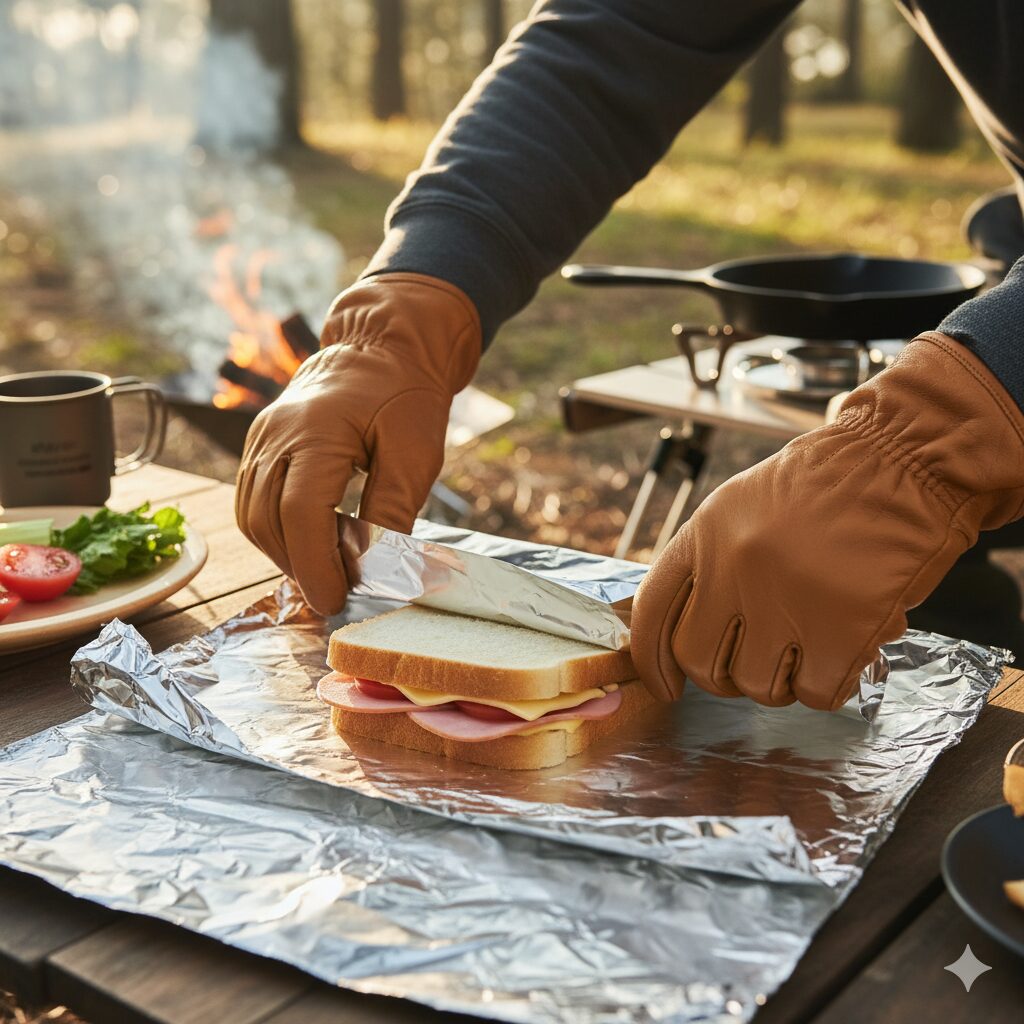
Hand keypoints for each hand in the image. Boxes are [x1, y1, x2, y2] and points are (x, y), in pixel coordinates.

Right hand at [235, 273, 479, 613]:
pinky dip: (274, 531)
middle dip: (299, 566)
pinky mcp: (261, 443)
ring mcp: (262, 437)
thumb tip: (380, 567)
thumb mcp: (416, 453)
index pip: (299, 513)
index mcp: (316, 431)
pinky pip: (252, 499)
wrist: (384, 344)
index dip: (315, 564)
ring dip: (283, 553)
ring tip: (324, 573)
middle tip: (336, 594)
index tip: (336, 598)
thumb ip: (393, 509)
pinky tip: (307, 545)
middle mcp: (276, 434)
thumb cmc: (406, 394)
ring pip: (251, 515)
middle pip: (267, 520)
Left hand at [631, 334, 1023, 709]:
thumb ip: (710, 562)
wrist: (904, 459)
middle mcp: (733, 567)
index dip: (651, 660)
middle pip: (699, 660)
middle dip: (725, 675)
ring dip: (782, 680)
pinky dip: (828, 686)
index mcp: (704, 533)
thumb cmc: (830, 484)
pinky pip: (814, 693)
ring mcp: (784, 599)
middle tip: (758, 660)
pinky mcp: (839, 628)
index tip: (665, 685)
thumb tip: (694, 629)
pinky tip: (842, 657)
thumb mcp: (742, 505)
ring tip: (809, 646)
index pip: (652, 611)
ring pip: (755, 685)